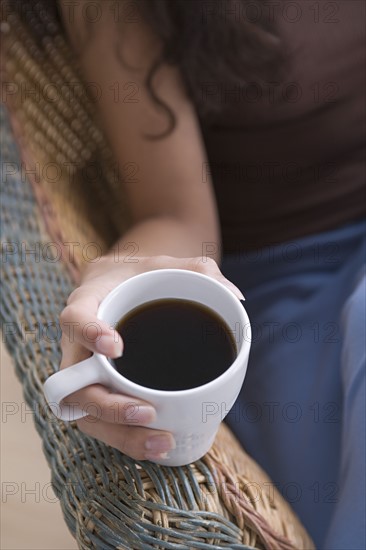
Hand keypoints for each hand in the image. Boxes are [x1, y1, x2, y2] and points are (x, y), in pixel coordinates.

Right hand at [59, 255, 243, 460]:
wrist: (119, 289)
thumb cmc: (140, 278)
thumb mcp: (165, 264)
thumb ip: (198, 270)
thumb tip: (236, 298)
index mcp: (89, 303)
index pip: (74, 318)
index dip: (88, 334)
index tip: (117, 347)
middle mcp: (77, 343)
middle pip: (73, 382)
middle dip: (108, 405)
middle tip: (147, 412)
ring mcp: (84, 372)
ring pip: (84, 413)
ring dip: (119, 433)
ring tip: (162, 441)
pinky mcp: (97, 391)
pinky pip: (101, 422)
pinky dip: (126, 438)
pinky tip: (159, 444)